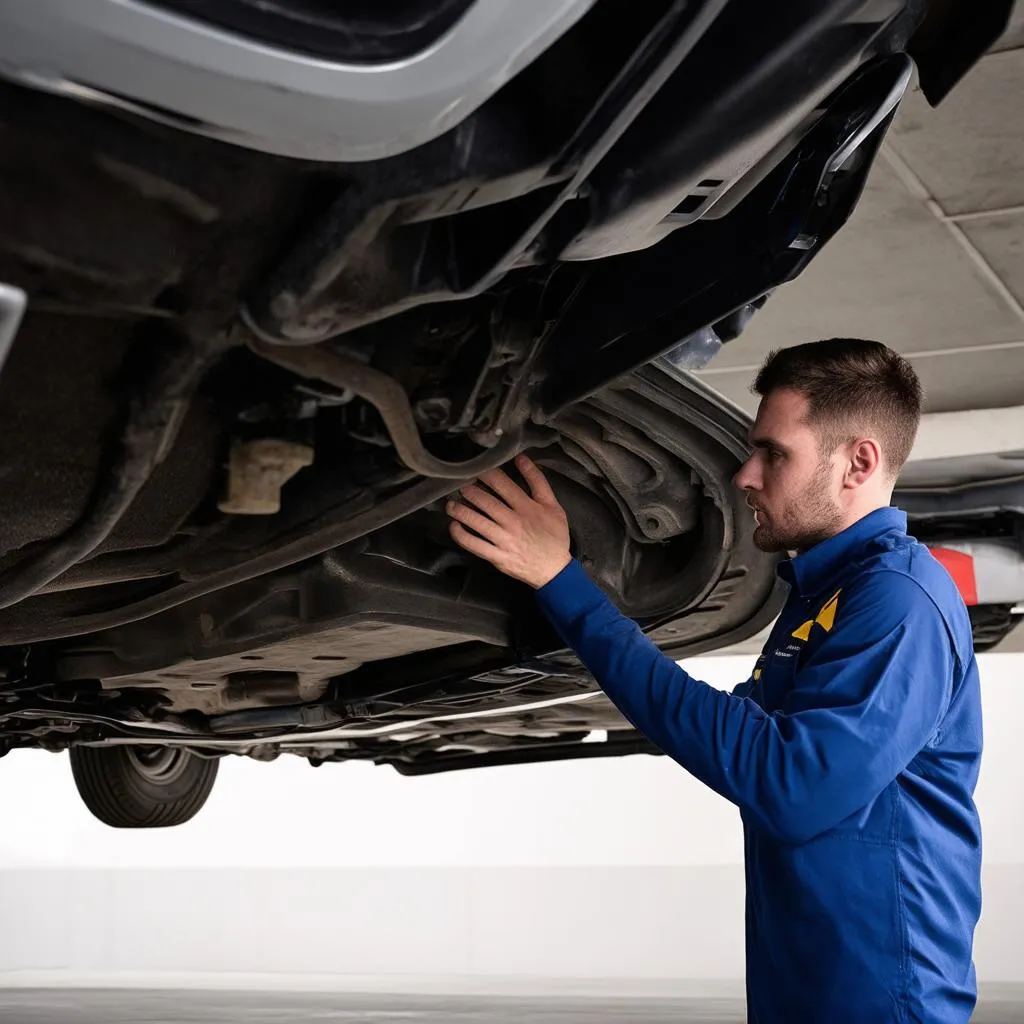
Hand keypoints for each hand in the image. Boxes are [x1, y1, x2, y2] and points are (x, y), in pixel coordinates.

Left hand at [446, 454, 570, 588]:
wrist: (554, 569)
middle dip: (469, 491)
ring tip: (450, 504)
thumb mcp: (554, 506)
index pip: (503, 485)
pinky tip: (453, 527)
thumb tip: (522, 459)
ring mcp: (504, 540)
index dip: (487, 474)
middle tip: (458, 484)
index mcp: (527, 508)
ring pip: (477, 522)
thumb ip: (538, 481)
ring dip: (461, 511)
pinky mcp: (497, 556)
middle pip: (486, 502)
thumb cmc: (554, 536)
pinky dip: (461, 536)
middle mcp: (514, 522)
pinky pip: (475, 545)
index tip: (476, 468)